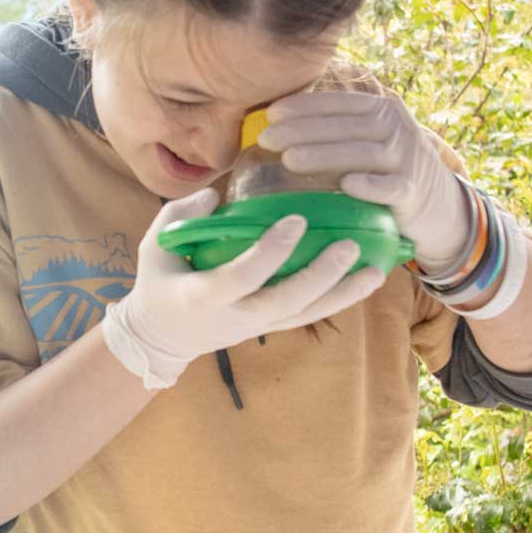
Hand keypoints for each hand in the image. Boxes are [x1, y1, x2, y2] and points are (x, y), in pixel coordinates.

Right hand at [102, 188, 385, 388]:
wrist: (160, 337)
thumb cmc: (158, 281)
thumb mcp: (156, 244)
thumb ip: (183, 215)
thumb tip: (219, 195)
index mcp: (200, 296)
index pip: (241, 277)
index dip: (271, 252)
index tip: (296, 220)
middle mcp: (234, 317)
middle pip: (285, 302)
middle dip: (319, 276)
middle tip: (348, 245)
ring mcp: (255, 326)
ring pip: (305, 315)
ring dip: (342, 294)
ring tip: (376, 271)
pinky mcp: (271, 327)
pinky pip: (310, 315)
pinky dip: (339, 299)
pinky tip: (367, 280)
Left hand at [257, 90, 472, 272]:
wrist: (437, 204)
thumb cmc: (384, 170)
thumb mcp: (367, 141)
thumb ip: (334, 132)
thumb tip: (274, 130)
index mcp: (382, 109)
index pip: (339, 103)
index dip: (304, 105)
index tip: (270, 114)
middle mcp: (397, 128)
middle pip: (346, 125)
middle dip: (303, 130)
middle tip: (267, 140)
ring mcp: (408, 158)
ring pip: (364, 153)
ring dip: (325, 155)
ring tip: (289, 161)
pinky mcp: (414, 190)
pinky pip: (392, 186)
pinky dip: (370, 185)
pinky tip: (347, 185)